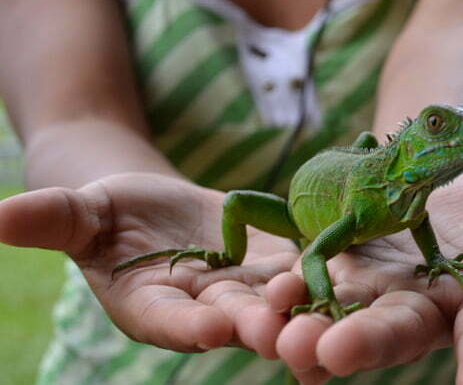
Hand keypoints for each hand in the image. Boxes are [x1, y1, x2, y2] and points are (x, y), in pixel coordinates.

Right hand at [0, 173, 299, 357]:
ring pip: (271, 297)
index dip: (186, 325)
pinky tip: (338, 255)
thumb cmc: (109, 213)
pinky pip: (296, 264)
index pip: (168, 322)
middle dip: (254, 322)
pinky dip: (315, 264)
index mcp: (152, 307)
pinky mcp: (270, 262)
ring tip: (313, 289)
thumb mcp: (82, 212)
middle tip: (279, 326)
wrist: (156, 208)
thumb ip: (53, 219)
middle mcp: (201, 308)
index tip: (208, 325)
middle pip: (230, 318)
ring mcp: (241, 287)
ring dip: (294, 299)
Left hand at [268, 161, 462, 384]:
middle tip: (332, 356)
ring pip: (347, 313)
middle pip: (401, 331)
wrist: (440, 176)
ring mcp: (378, 288)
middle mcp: (426, 306)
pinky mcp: (340, 264)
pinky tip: (266, 295)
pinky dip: (291, 287)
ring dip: (314, 325)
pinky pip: (313, 279)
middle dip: (370, 344)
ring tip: (282, 336)